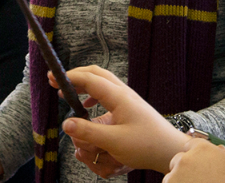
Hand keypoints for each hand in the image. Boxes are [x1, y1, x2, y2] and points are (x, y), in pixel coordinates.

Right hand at [51, 66, 189, 173]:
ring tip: (68, 94)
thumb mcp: (114, 142)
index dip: (69, 78)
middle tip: (57, 82)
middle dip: (76, 76)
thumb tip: (66, 124)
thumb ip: (88, 133)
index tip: (52, 79)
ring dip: (84, 86)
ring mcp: (128, 100)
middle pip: (96, 74)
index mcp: (119, 97)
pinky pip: (107, 95)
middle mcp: (123, 94)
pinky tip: (88, 108)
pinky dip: (94, 97)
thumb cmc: (147, 146)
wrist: (172, 150)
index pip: (89, 79)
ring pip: (102, 83)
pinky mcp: (130, 109)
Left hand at [165, 139, 224, 182]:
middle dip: (186, 168)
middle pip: (179, 159)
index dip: (197, 154)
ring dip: (180, 180)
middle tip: (200, 180)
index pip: (192, 144)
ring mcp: (175, 176)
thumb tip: (221, 150)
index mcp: (203, 149)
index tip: (201, 164)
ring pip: (172, 175)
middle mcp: (186, 159)